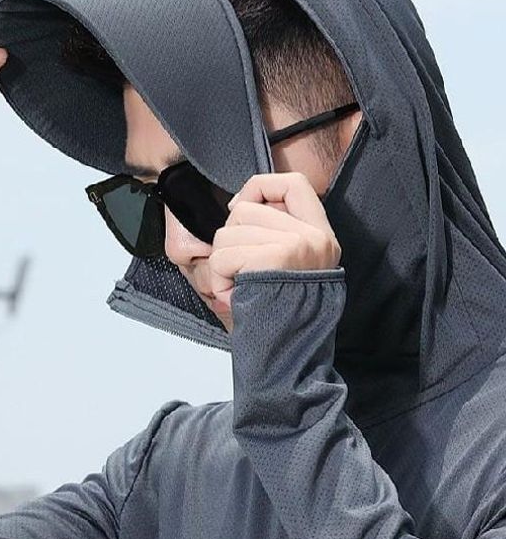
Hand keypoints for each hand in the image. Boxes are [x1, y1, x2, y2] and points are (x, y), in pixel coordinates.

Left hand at [209, 172, 341, 307]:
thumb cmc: (281, 313)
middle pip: (244, 210)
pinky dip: (217, 280)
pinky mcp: (274, 259)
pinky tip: (234, 296)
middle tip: (241, 271)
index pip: (294, 183)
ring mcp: (297, 245)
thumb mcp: (291, 267)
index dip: (259, 188)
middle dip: (229, 241)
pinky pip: (222, 257)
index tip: (240, 211)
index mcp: (320, 234)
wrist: (291, 355)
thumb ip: (274, 233)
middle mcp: (314, 236)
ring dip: (220, 265)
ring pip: (227, 233)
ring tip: (239, 287)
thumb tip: (236, 205)